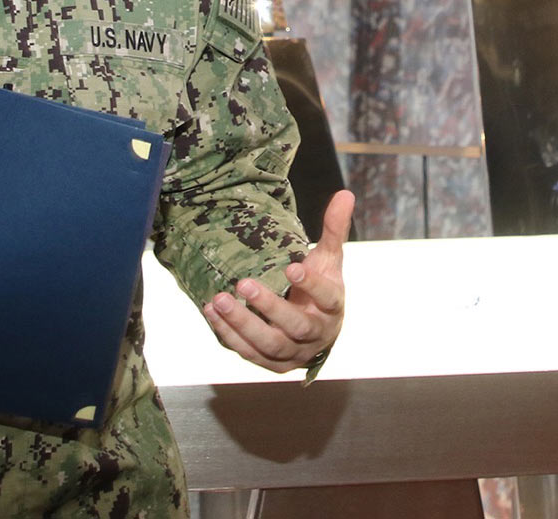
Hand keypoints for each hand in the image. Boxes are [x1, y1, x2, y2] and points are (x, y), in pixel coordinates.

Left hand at [202, 190, 354, 373]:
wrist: (316, 330)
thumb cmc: (321, 287)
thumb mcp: (328, 259)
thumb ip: (334, 229)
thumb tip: (345, 194)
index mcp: (333, 307)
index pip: (327, 298)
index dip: (311, 286)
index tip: (293, 267)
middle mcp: (316, 335)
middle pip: (295, 326)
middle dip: (269, 307)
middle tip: (243, 283)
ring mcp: (294, 353)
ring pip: (269, 345)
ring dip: (242, 324)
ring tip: (219, 299)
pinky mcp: (272, 363)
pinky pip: (250, 353)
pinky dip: (229, 335)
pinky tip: (211, 312)